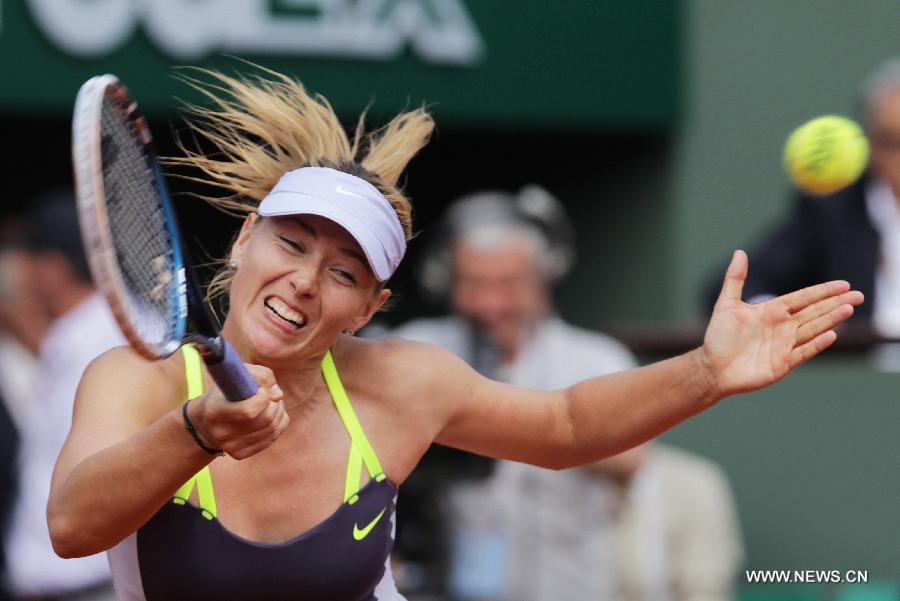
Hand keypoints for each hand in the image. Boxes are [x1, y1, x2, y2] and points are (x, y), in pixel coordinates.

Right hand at [190, 364, 288, 459]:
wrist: (207, 421)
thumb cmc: (226, 392)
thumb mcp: (238, 375)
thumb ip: (261, 376)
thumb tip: (278, 395)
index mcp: (215, 411)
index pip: (248, 411)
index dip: (263, 398)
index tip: (262, 389)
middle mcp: (220, 433)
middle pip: (265, 419)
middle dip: (274, 403)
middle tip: (270, 395)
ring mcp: (229, 447)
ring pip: (272, 429)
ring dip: (278, 412)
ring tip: (271, 403)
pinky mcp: (239, 454)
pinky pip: (272, 437)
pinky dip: (278, 423)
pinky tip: (271, 415)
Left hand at [701, 250, 863, 397]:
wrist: (713, 367)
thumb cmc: (719, 336)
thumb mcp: (726, 304)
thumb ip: (735, 279)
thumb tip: (740, 252)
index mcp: (773, 311)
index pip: (803, 298)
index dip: (823, 291)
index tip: (844, 284)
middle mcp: (783, 327)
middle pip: (814, 312)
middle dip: (836, 303)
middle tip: (858, 295)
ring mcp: (785, 345)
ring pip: (813, 329)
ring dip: (830, 320)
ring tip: (848, 309)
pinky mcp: (782, 364)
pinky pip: (803, 352)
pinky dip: (816, 344)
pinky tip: (831, 335)